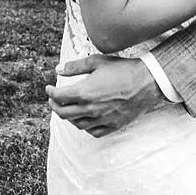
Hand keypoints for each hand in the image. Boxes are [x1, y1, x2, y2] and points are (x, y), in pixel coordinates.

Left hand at [48, 55, 166, 136]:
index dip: (50, 92)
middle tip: (54, 99)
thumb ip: (74, 67)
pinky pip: (93, 132)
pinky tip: (84, 119)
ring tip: (69, 108)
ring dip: (69, 117)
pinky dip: (85, 127)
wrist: (146, 82)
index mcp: (84, 92)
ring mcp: (102, 119)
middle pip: (63, 113)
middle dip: (54, 106)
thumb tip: (58, 69)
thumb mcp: (96, 62)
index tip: (49, 88)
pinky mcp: (113, 125)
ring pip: (77, 124)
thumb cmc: (122, 69)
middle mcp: (91, 109)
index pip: (59, 97)